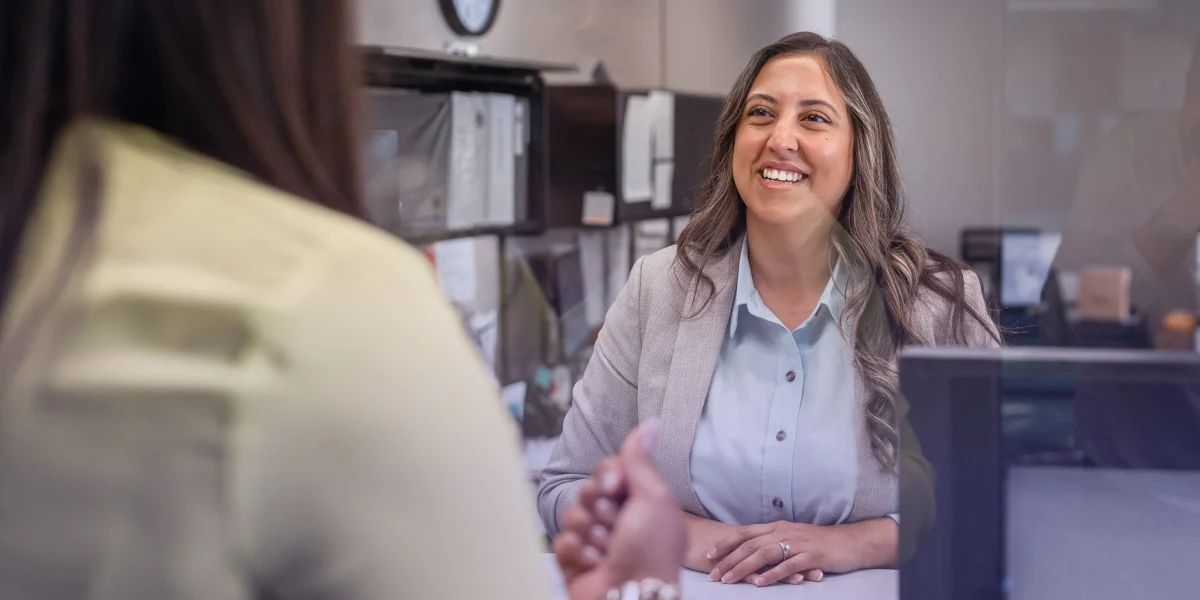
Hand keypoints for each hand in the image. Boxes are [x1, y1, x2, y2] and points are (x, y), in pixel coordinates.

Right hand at [554, 421, 685, 599]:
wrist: (633, 596)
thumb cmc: (652, 552)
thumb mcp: (653, 498)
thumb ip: (640, 460)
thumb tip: (650, 423)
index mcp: (638, 500)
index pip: (609, 469)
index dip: (608, 475)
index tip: (615, 485)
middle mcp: (616, 518)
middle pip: (588, 489)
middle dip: (599, 507)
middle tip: (615, 525)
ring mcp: (593, 539)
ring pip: (572, 513)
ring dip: (590, 532)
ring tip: (607, 550)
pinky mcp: (574, 559)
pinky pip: (562, 540)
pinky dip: (577, 552)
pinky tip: (594, 563)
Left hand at [683, 514, 818, 585]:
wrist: (850, 542)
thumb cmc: (819, 542)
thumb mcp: (792, 537)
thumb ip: (772, 542)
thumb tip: (750, 551)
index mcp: (777, 527)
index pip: (745, 533)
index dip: (726, 543)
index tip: (709, 555)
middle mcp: (784, 532)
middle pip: (750, 545)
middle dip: (729, 560)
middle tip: (714, 575)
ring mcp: (798, 543)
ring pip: (765, 554)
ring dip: (744, 567)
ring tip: (729, 580)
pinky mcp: (812, 555)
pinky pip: (789, 565)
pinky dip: (773, 574)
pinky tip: (760, 582)